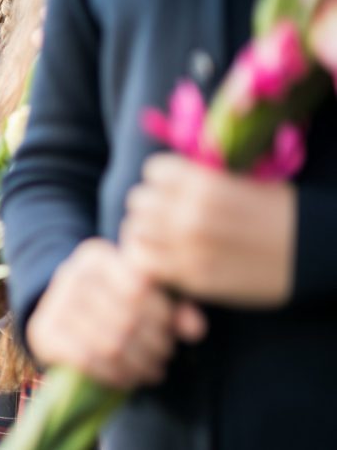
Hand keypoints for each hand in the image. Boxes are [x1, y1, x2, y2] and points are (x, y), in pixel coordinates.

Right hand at [27, 239, 206, 389]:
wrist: (61, 311)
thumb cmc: (113, 300)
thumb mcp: (143, 293)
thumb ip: (173, 306)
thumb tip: (195, 329)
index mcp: (96, 256)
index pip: (139, 288)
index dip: (162, 317)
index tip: (172, 333)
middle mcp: (70, 274)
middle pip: (126, 319)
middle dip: (154, 345)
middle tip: (164, 355)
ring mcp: (53, 304)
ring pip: (109, 344)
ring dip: (138, 364)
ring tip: (152, 370)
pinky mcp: (43, 333)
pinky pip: (86, 361)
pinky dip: (114, 375)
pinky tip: (127, 378)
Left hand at [121, 153, 295, 307]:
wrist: (314, 253)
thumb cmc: (281, 210)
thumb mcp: (242, 180)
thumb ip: (200, 177)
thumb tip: (165, 174)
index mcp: (205, 186)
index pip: (153, 172)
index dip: (162, 177)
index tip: (173, 185)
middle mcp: (190, 217)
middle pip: (138, 201)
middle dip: (151, 204)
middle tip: (166, 212)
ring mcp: (188, 251)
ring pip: (135, 233)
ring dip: (146, 231)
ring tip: (163, 235)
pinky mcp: (193, 279)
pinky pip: (149, 266)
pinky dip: (151, 260)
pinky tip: (167, 257)